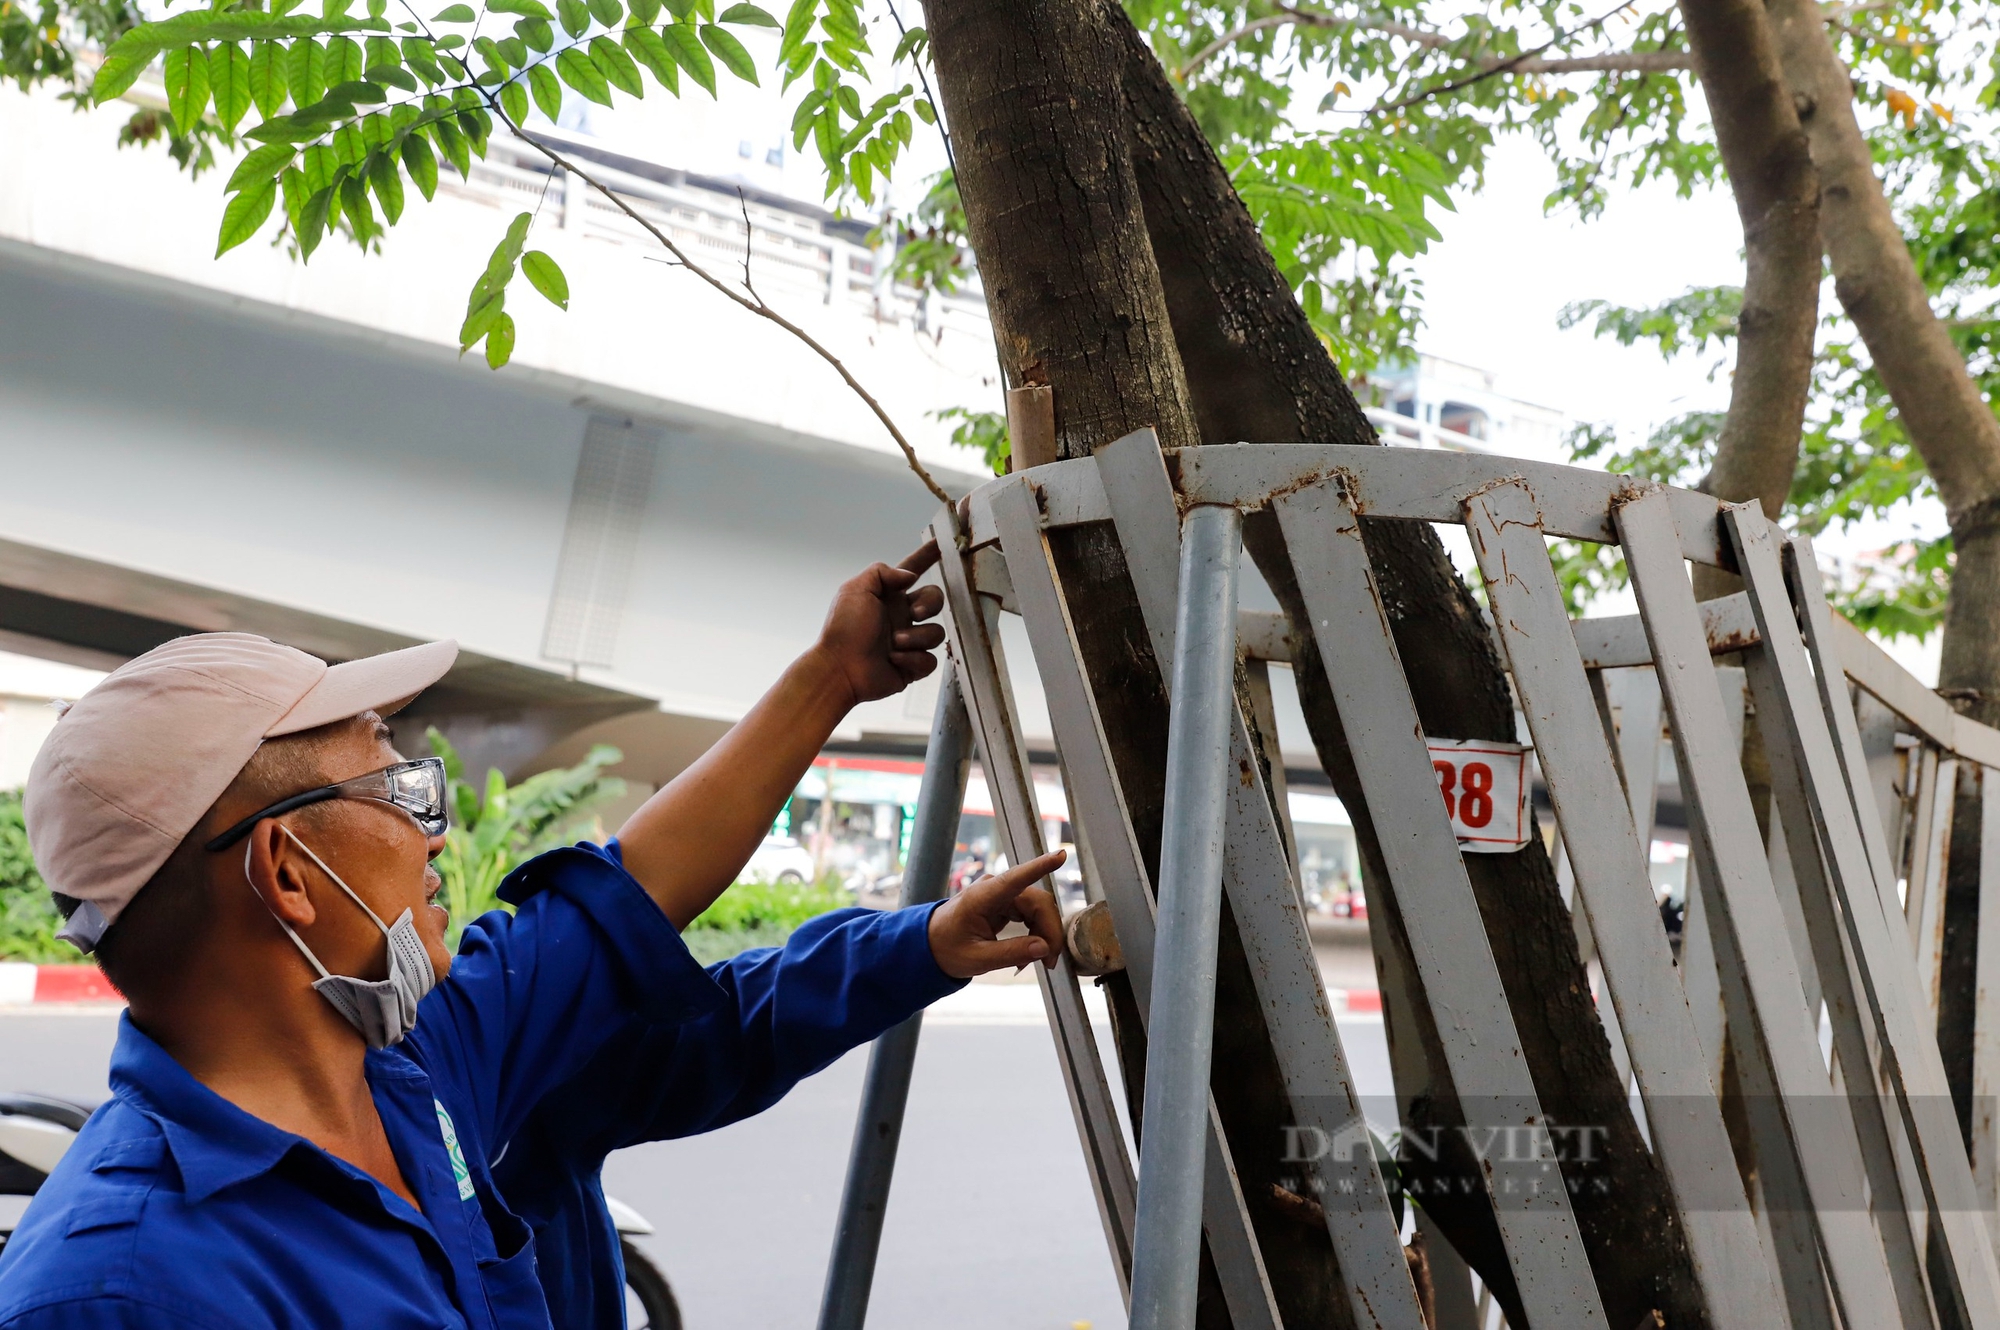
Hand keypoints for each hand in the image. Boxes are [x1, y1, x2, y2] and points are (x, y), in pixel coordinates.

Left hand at [812, 541, 947, 706]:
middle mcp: (902, 616)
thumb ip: (882, 573)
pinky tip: (894, 660)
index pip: (913, 571)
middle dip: (930, 603)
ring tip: (893, 643)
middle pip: (935, 600)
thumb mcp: (855, 590)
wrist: (840, 668)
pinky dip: (914, 659)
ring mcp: (909, 641)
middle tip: (913, 613)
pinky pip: (930, 660)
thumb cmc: (843, 629)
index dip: (928, 557)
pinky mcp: (912, 666)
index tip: (942, 543)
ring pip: (936, 633)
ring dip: (916, 637)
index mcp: (889, 597)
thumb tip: (909, 576)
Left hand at [928, 850, 1067, 978]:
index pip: (1016, 878)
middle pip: (1038, 903)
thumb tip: (1044, 948)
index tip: (1061, 855)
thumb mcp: (977, 959)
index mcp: (982, 897)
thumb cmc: (947, 949)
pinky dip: (1036, 933)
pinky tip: (1031, 951)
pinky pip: (1032, 913)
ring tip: (1040, 961)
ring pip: (1039, 909)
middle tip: (1049, 962)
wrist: (930, 945)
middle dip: (1049, 931)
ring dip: (1044, 934)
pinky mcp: (1006, 902)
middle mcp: (995, 889)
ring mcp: (1002, 894)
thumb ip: (1011, 953)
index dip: (1041, 866)